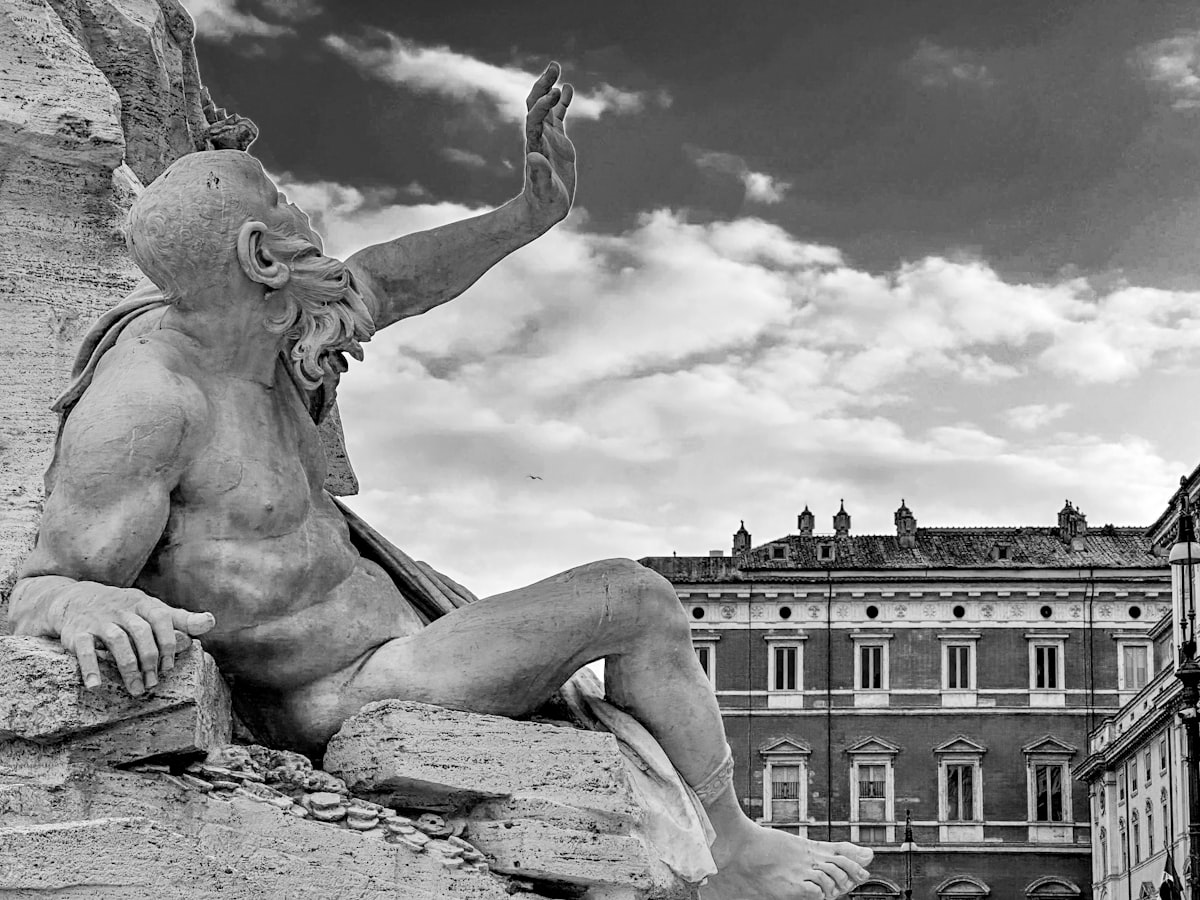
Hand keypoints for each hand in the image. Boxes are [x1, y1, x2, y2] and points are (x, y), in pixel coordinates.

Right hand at [56, 584, 215, 695]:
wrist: (77, 600)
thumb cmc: (125, 610)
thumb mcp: (153, 610)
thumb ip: (181, 619)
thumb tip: (210, 621)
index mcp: (143, 604)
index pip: (162, 618)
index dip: (168, 643)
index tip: (169, 667)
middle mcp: (122, 610)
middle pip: (141, 632)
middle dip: (150, 660)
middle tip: (153, 683)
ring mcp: (99, 620)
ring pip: (117, 641)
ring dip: (128, 667)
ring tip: (136, 689)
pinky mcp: (77, 633)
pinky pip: (84, 649)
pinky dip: (90, 667)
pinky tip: (95, 686)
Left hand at [523, 62, 575, 230]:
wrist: (543, 208)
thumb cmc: (543, 201)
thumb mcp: (543, 189)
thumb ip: (539, 173)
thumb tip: (532, 157)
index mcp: (536, 146)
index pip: (535, 119)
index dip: (543, 106)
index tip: (554, 93)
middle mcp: (540, 137)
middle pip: (537, 105)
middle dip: (543, 85)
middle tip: (553, 66)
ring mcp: (548, 138)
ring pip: (547, 106)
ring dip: (550, 87)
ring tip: (556, 67)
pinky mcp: (558, 142)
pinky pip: (559, 117)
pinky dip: (563, 103)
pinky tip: (568, 88)